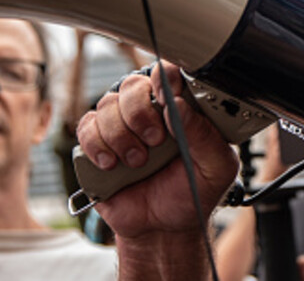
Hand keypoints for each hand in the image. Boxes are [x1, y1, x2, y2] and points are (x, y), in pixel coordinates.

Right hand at [75, 62, 239, 240]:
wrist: (162, 229)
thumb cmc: (191, 192)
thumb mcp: (216, 168)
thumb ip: (205, 136)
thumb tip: (180, 106)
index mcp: (181, 109)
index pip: (170, 74)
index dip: (165, 78)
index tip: (167, 98)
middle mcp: (149, 111)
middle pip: (133, 85)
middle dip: (141, 114)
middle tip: (155, 141)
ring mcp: (122, 126)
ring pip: (107, 105)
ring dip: (121, 135)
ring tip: (138, 162)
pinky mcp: (97, 145)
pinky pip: (87, 128)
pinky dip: (97, 145)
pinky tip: (112, 164)